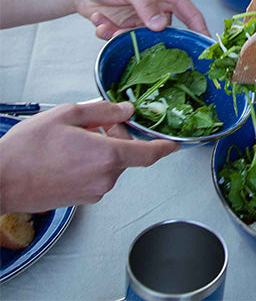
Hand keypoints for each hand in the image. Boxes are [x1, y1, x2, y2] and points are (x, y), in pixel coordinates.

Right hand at [0, 101, 177, 212]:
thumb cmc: (27, 150)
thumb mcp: (67, 115)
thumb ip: (103, 111)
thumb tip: (126, 110)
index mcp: (107, 157)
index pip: (148, 154)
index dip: (164, 147)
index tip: (174, 144)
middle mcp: (105, 178)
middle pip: (126, 153)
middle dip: (116, 135)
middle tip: (93, 124)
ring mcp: (93, 192)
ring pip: (111, 164)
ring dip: (102, 148)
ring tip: (73, 139)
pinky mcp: (81, 199)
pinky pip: (98, 175)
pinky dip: (92, 161)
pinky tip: (68, 154)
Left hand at [76, 0, 208, 38]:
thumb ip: (145, 3)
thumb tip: (161, 25)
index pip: (190, 13)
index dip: (199, 29)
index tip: (205, 46)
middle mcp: (158, 9)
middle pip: (166, 32)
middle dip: (150, 39)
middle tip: (134, 38)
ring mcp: (142, 21)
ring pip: (143, 39)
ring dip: (122, 35)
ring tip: (105, 25)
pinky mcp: (127, 29)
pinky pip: (124, 40)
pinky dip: (110, 34)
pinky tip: (99, 21)